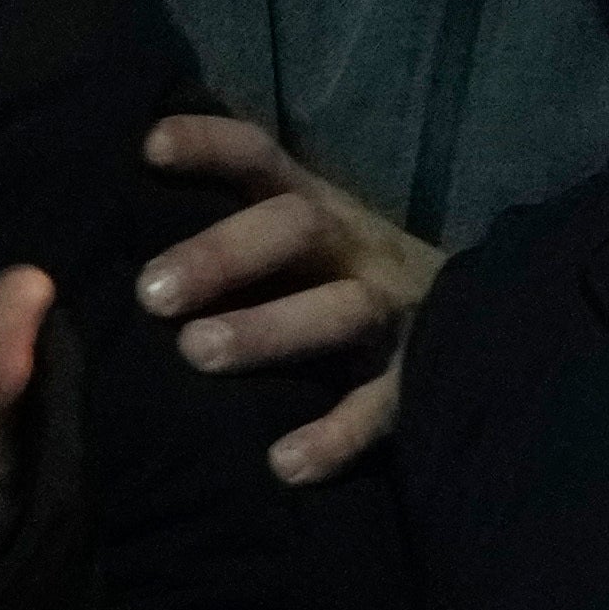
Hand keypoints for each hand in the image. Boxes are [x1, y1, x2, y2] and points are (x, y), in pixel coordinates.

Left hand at [134, 109, 439, 485]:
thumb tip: (116, 227)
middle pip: (296, 228)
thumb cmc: (345, 288)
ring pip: (339, 311)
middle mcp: (357, 250)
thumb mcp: (301, 247)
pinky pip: (379, 408)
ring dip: (268, 330)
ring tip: (197, 353)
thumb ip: (232, 234)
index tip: (150, 148)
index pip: (261, 160)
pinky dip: (335, 436)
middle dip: (223, 253)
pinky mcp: (420, 382)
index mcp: (319, 210)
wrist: (492, 328)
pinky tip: (285, 464)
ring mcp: (394, 314)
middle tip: (153, 291)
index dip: (211, 145)